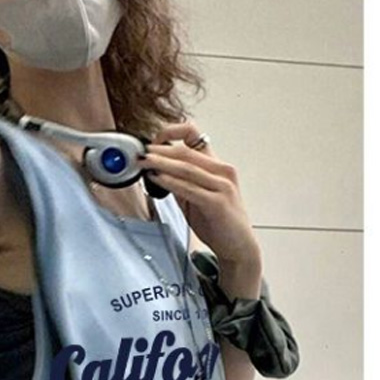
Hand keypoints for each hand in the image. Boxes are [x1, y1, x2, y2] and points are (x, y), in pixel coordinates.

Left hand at [145, 119, 262, 300]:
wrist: (238, 247)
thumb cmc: (219, 223)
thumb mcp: (196, 197)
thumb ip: (180, 183)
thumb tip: (156, 171)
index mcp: (216, 166)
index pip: (194, 135)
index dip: (171, 132)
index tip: (153, 141)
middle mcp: (222, 171)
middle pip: (186, 150)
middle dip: (159, 150)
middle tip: (140, 153)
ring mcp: (222, 185)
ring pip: (186, 167)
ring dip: (160, 163)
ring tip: (143, 162)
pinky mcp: (218, 202)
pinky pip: (189, 188)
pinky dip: (170, 182)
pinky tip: (157, 179)